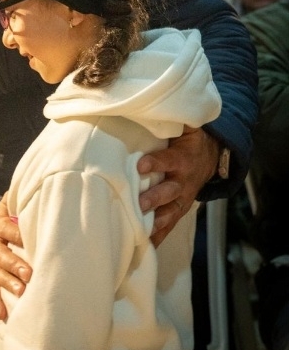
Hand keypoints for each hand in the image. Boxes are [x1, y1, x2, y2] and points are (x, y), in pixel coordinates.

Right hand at [0, 192, 31, 319]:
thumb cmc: (14, 214)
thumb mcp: (15, 203)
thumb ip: (25, 198)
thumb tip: (44, 187)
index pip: (5, 228)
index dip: (16, 234)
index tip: (28, 241)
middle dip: (14, 264)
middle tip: (29, 274)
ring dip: (7, 283)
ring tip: (20, 293)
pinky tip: (3, 314)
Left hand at [137, 125, 217, 246]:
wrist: (211, 157)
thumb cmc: (189, 140)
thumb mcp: (186, 126)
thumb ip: (173, 118)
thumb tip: (158, 103)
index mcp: (182, 158)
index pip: (167, 161)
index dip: (155, 163)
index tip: (140, 166)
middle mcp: (183, 181)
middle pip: (169, 192)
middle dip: (154, 198)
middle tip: (139, 204)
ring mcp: (182, 197)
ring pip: (170, 212)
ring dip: (156, 222)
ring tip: (140, 231)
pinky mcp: (180, 209)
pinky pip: (170, 224)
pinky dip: (158, 236)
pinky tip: (144, 246)